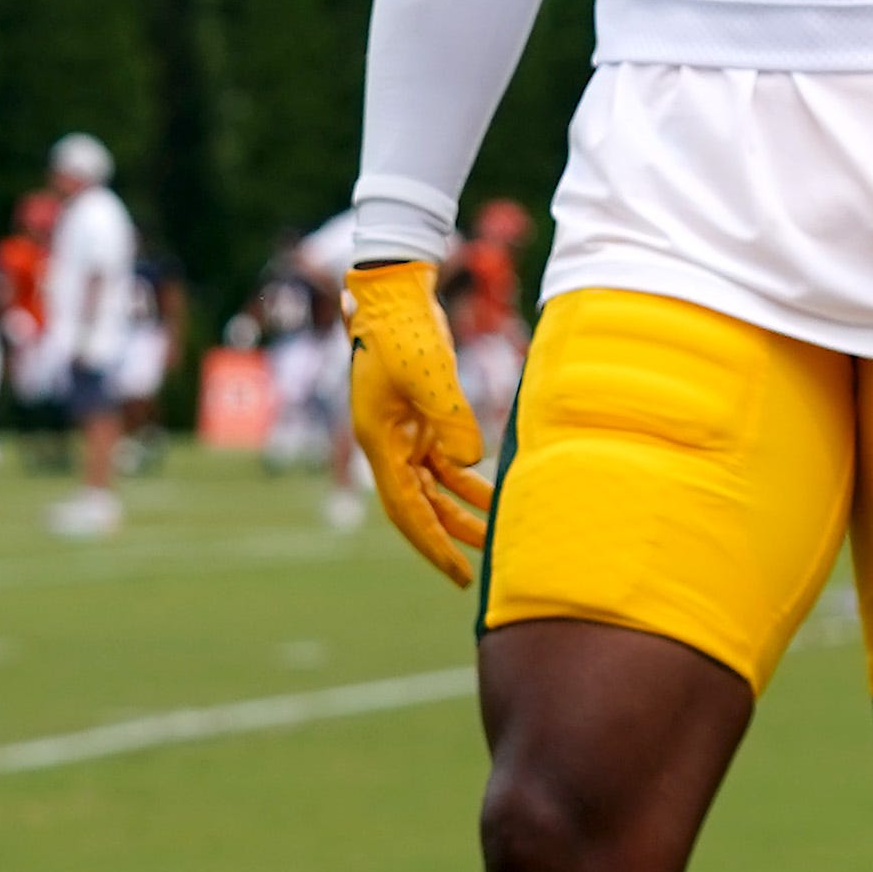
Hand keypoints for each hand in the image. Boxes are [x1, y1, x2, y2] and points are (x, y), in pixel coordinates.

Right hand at [344, 259, 491, 582]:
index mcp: (379, 442)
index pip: (405, 509)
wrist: (394, 296)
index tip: (457, 573)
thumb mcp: (429, 374)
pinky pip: (442, 462)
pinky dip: (464, 480)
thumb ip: (451, 418)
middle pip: (416, 507)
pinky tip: (491, 493)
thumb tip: (470, 462)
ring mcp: (403, 433)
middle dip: (444, 540)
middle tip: (471, 575)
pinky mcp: (421, 419)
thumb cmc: (404, 331)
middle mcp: (386, 445)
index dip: (432, 544)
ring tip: (493, 535)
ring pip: (431, 487)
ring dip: (459, 511)